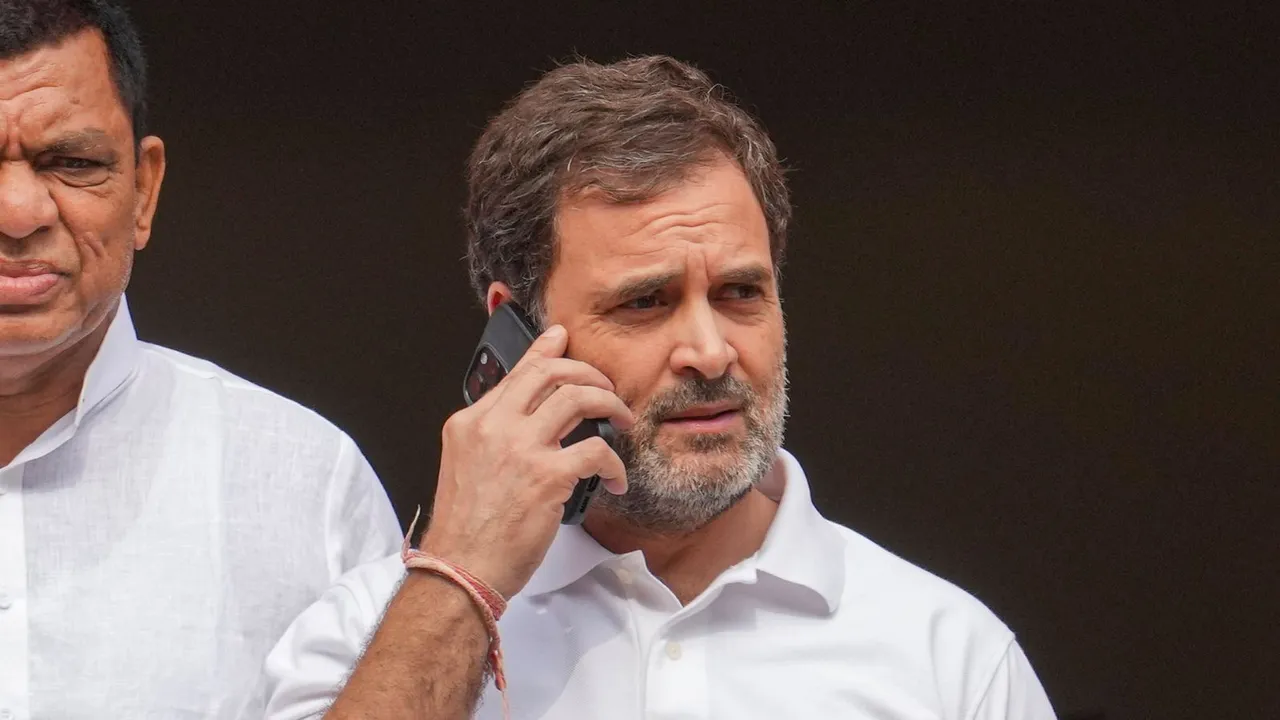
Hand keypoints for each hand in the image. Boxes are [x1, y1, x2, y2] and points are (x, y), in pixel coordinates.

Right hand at [421, 324, 632, 598]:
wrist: (460, 570)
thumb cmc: (466, 532)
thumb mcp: (466, 468)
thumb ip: (492, 438)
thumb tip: (526, 423)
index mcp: (470, 423)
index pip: (515, 374)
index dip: (545, 352)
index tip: (561, 338)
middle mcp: (493, 427)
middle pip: (550, 373)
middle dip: (588, 372)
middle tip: (606, 387)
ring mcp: (520, 449)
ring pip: (578, 397)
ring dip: (610, 404)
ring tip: (622, 421)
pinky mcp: (547, 476)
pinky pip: (596, 450)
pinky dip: (614, 464)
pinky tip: (615, 480)